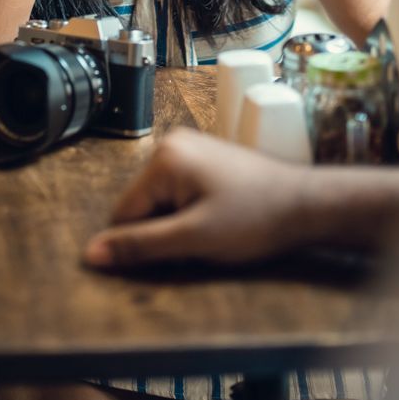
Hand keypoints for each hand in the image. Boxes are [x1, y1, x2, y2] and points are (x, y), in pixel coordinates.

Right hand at [83, 128, 314, 268]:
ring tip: (216, 230)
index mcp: (164, 157)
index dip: (147, 243)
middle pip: (143, 207)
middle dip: (165, 233)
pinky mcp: (207, 160)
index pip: (125, 214)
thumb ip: (139, 247)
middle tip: (203, 241)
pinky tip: (220, 221)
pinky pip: (181, 195)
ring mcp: (191, 150)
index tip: (182, 250)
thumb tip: (91, 254)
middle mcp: (172, 145)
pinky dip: (193, 216)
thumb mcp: (192, 240)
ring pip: (162, 205)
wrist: (307, 206)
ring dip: (180, 227)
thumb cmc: (255, 219)